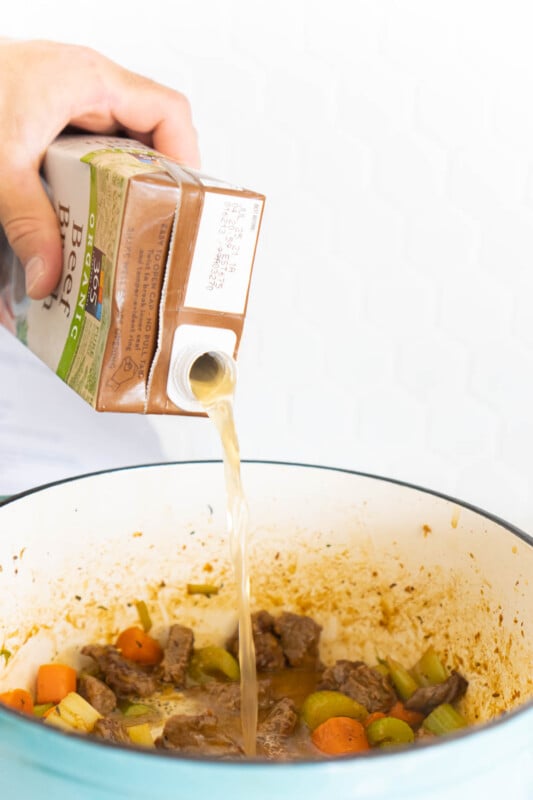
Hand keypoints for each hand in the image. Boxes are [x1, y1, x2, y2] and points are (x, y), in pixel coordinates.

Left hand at [0, 39, 199, 299]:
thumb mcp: (3, 162)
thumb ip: (27, 221)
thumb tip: (48, 275)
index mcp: (91, 81)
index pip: (168, 112)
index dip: (186, 157)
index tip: (185, 201)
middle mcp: (87, 87)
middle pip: (151, 136)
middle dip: (155, 185)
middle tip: (156, 227)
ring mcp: (70, 101)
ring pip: (121, 145)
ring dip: (125, 185)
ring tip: (126, 226)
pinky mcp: (51, 114)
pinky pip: (91, 148)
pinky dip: (96, 179)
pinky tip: (88, 209)